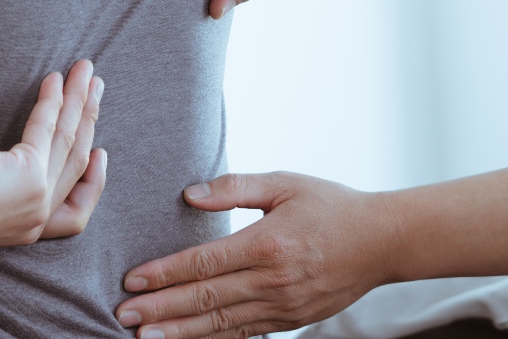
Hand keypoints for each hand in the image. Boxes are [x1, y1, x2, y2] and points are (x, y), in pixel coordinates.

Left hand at [0, 60, 106, 251]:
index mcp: (24, 232)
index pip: (74, 212)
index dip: (92, 182)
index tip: (98, 152)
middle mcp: (36, 221)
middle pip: (78, 165)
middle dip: (90, 120)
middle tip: (97, 89)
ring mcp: (37, 200)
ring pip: (71, 140)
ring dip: (81, 100)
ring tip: (86, 71)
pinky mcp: (29, 176)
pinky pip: (47, 127)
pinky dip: (53, 100)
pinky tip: (54, 78)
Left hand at [115, 172, 400, 337]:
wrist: (384, 241)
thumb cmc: (331, 205)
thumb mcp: (284, 184)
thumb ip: (235, 188)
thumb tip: (189, 195)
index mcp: (268, 243)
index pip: (204, 262)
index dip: (165, 273)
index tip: (132, 279)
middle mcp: (273, 281)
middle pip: (206, 299)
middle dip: (161, 309)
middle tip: (123, 315)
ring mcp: (283, 306)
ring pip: (222, 324)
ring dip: (181, 332)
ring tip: (145, 337)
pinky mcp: (291, 320)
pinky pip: (245, 334)